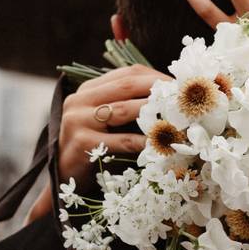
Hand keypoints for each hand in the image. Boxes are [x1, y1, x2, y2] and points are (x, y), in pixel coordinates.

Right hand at [25, 64, 169, 223]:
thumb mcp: (106, 121)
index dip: (156, 76)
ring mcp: (77, 120)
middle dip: (158, 90)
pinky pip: (122, 140)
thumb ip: (128, 105)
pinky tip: (162, 143)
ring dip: (155, 113)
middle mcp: (79, 100)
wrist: (63, 175)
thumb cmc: (93, 147)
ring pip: (124, 110)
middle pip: (127, 86)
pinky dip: (144, 141)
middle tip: (185, 99)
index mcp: (88, 90)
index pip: (126, 73)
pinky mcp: (81, 143)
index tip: (180, 85)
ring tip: (178, 118)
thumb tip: (169, 97)